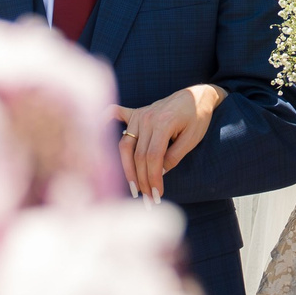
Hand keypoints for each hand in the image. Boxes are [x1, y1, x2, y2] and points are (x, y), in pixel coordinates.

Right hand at [113, 85, 222, 200]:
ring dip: (127, 167)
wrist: (198, 95)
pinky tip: (97, 125)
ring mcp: (140, 114)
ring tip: (133, 187)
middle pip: (137, 155)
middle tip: (147, 199)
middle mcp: (147, 118)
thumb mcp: (192, 139)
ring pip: (125, 145)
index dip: (153, 178)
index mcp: (163, 123)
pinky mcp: (136, 112)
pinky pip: (117, 114)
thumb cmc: (198, 117)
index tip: (157, 195)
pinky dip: (105, 120)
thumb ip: (174, 156)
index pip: (153, 157)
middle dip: (142, 180)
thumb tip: (157, 173)